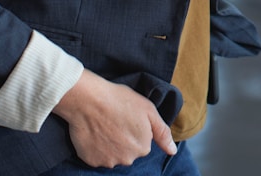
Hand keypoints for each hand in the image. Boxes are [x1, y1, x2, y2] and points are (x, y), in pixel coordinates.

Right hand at [53, 70, 176, 168]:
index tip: (126, 115)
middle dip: (123, 138)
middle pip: (128, 150)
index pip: (142, 141)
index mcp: (143, 147)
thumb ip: (162, 132)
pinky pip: (96, 156)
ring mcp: (108, 161)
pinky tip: (93, 131)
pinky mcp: (91, 160)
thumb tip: (172, 151)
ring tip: (102, 124)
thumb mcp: (148, 109)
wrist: (88, 99)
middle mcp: (127, 159)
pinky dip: (95, 146)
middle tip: (114, 119)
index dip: (134, 127)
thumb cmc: (118, 99)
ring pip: (112, 154)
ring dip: (109, 143)